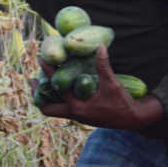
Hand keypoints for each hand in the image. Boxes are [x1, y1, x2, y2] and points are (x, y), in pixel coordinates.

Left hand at [38, 45, 164, 130]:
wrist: (133, 119)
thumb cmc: (123, 103)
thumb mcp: (113, 84)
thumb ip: (104, 66)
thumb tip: (100, 47)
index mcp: (77, 107)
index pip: (56, 88)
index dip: (47, 72)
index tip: (40, 59)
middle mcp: (74, 114)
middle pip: (46, 108)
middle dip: (38, 94)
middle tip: (33, 79)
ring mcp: (77, 116)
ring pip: (54, 110)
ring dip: (47, 98)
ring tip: (43, 83)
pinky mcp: (82, 115)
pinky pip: (63, 108)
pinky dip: (58, 99)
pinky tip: (62, 87)